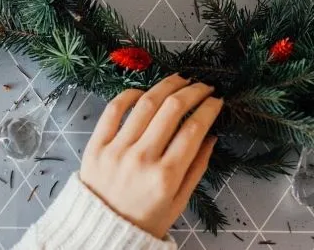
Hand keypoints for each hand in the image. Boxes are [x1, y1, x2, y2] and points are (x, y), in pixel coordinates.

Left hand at [79, 75, 221, 238]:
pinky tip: (145, 91)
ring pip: (145, 103)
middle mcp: (142, 159)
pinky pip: (113, 109)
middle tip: (204, 86)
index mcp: (166, 177)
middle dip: (193, 91)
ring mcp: (116, 149)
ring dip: (167, 85)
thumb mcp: (179, 202)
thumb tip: (211, 134)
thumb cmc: (145, 220)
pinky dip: (130, 94)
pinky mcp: (96, 145)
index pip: (194, 129)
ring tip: (180, 79)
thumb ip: (197, 168)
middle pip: (172, 109)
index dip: (209, 108)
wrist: (101, 232)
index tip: (217, 100)